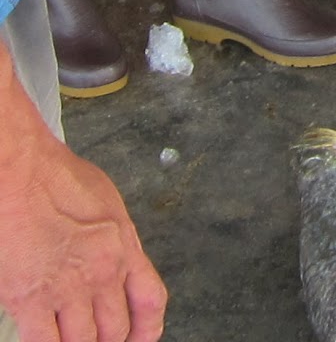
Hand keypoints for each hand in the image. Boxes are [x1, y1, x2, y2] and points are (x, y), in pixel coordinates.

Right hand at [0, 108, 165, 341]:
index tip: (141, 340)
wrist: (23, 173)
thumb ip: (115, 242)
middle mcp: (103, 270)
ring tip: (69, 339)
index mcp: (124, 245)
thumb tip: (117, 265)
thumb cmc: (57, 179)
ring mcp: (68, 288)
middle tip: (97, 341)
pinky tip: (46, 341)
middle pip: (115, 331)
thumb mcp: (107, 207)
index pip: (150, 301)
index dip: (147, 330)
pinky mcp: (30, 299)